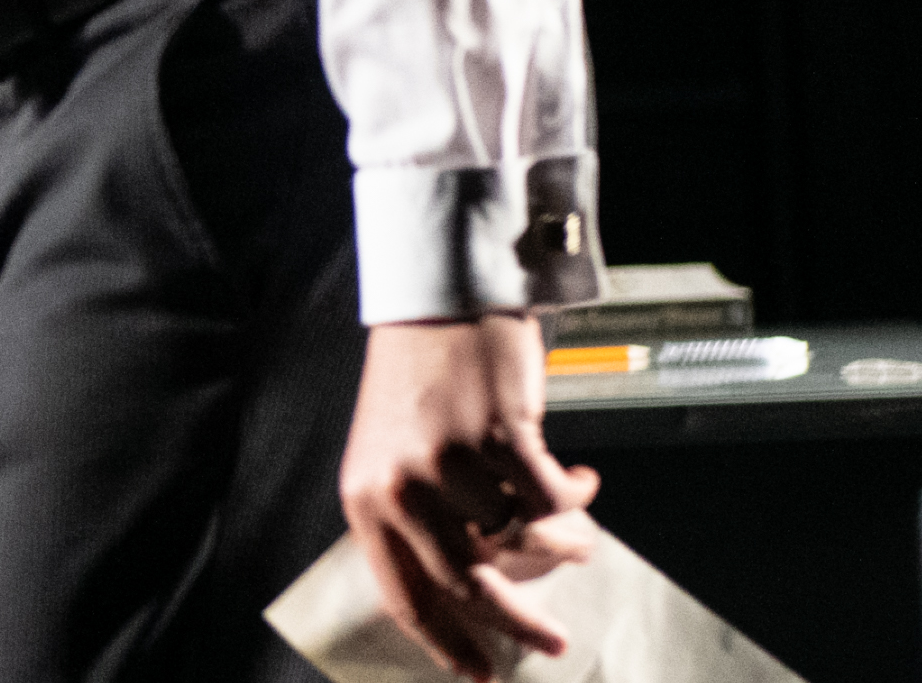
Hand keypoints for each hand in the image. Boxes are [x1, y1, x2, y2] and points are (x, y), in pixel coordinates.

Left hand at [341, 314, 601, 677]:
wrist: (434, 301)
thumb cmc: (415, 379)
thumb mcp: (391, 454)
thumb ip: (420, 517)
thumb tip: (478, 584)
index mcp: (365, 499)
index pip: (404, 593)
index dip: (446, 641)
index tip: (480, 673)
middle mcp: (401, 487)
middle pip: (471, 583)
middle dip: (521, 621)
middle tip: (556, 643)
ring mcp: (450, 463)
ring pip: (524, 540)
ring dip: (561, 542)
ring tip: (579, 532)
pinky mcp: (500, 437)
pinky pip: (554, 502)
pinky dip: (575, 499)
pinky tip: (581, 482)